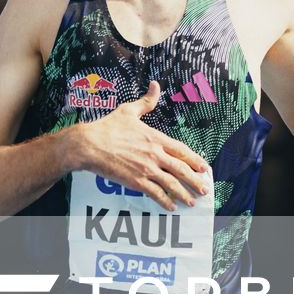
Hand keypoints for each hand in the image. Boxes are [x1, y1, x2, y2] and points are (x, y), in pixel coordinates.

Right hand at [73, 80, 213, 209]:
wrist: (89, 144)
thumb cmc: (107, 127)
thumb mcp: (128, 111)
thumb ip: (146, 101)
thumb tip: (155, 86)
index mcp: (155, 138)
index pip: (182, 150)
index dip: (195, 160)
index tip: (204, 168)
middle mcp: (154, 154)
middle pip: (182, 169)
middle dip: (195, 180)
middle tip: (205, 188)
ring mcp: (146, 169)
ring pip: (172, 184)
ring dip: (185, 194)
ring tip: (193, 201)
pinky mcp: (136, 181)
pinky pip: (156, 193)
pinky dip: (165, 201)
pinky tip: (172, 207)